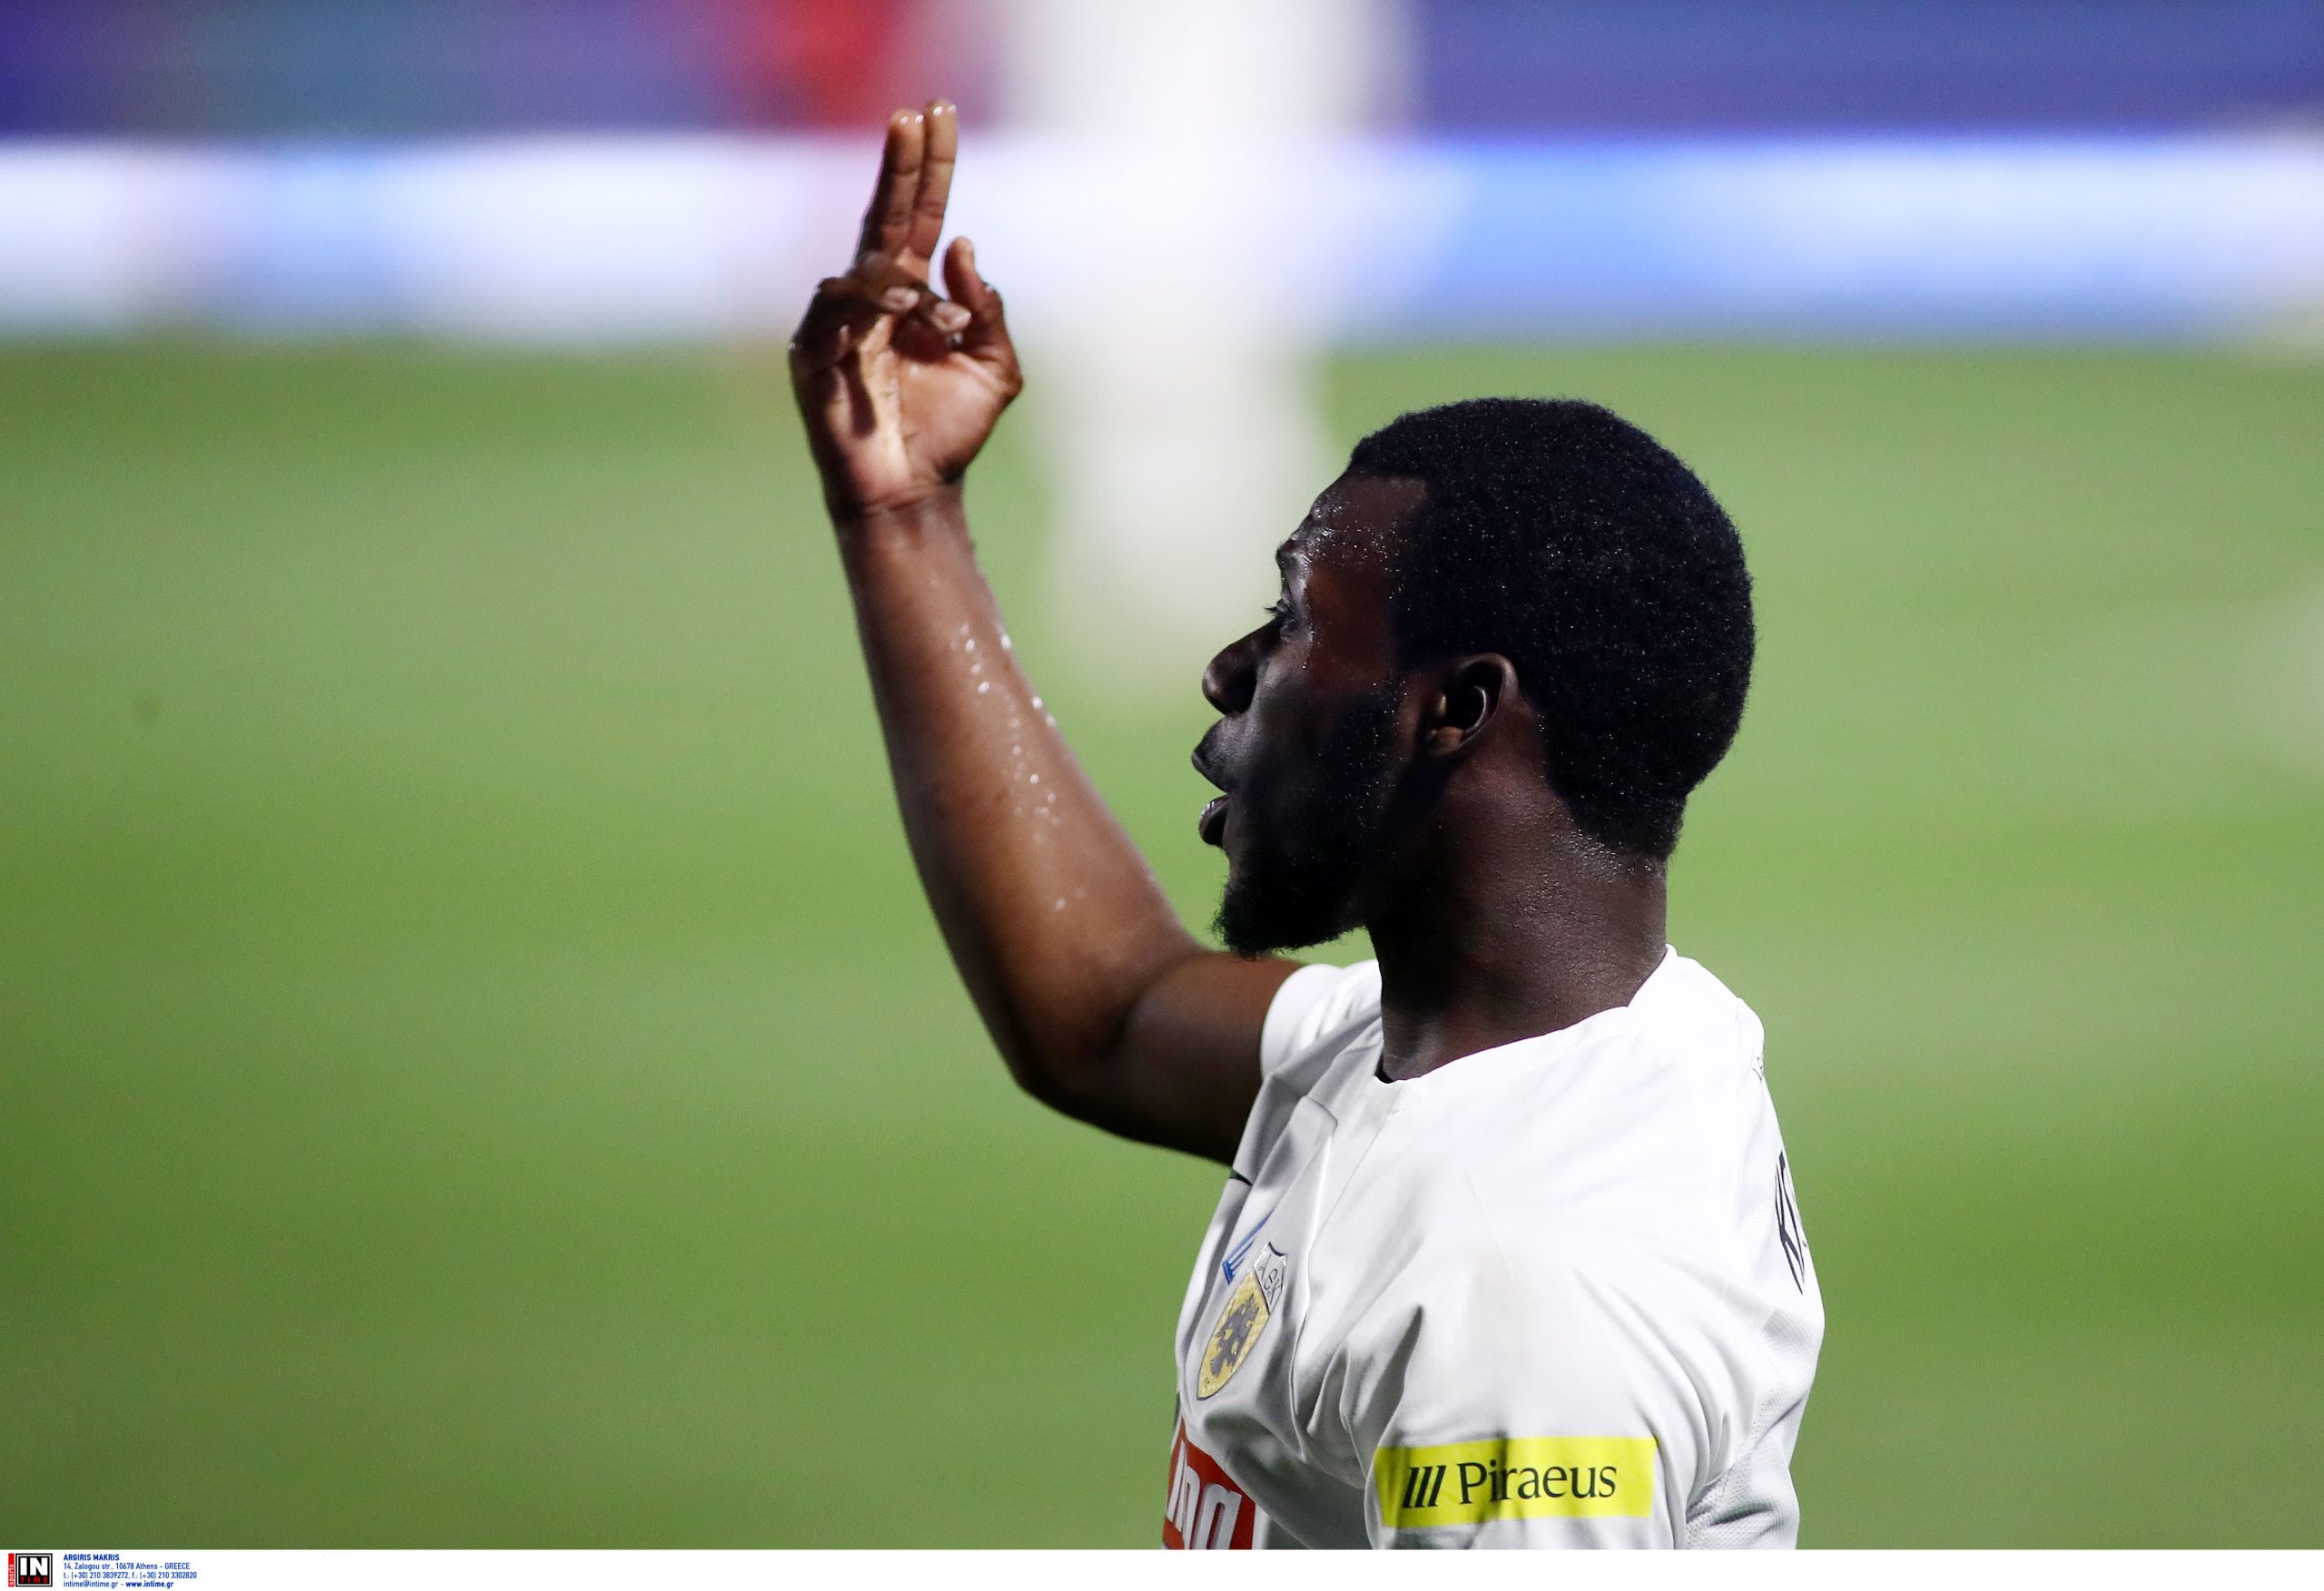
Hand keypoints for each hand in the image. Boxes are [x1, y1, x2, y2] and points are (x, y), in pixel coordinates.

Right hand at [791, 101, 1022, 519]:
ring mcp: (838, 323)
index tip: (936, 111)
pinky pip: (833, 310)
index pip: (920, 216)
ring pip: (866, 269)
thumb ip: (985, 311)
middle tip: (912, 116)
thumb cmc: (950, 436)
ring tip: (933, 326)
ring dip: (903, 286)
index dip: (929, 167)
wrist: (913, 494)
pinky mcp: (811, 354)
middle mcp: (873, 300)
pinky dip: (870, 308)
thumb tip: (961, 247)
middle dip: (900, 166)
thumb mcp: (995, 370)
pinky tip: (902, 322)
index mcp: (914, 296)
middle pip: (883, 216)